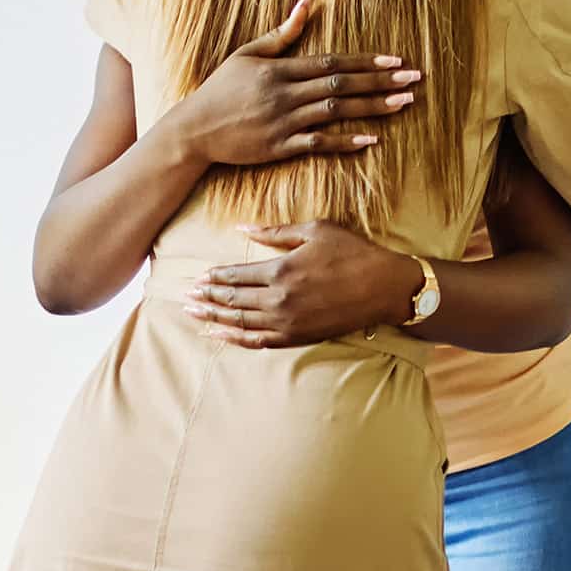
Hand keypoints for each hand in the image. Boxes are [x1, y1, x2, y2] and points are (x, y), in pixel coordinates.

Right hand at [170, 0, 420, 166]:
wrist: (193, 130)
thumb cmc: (220, 89)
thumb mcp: (248, 54)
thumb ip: (282, 32)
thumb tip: (308, 1)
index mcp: (279, 70)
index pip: (331, 63)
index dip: (365, 62)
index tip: (395, 61)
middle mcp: (285, 95)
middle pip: (341, 86)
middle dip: (380, 82)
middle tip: (414, 79)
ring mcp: (283, 123)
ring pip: (335, 113)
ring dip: (372, 108)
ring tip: (404, 104)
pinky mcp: (279, 148)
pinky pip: (318, 144)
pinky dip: (345, 142)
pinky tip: (372, 140)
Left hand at [185, 221, 421, 347]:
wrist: (385, 288)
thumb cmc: (353, 252)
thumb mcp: (315, 230)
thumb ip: (274, 232)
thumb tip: (241, 229)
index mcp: (282, 270)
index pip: (236, 275)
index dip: (214, 277)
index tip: (198, 277)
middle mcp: (280, 300)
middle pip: (232, 300)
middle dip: (207, 298)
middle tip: (185, 296)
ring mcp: (288, 322)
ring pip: (240, 322)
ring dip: (213, 318)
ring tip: (192, 314)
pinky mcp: (298, 337)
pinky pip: (258, 341)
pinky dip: (235, 339)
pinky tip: (218, 335)